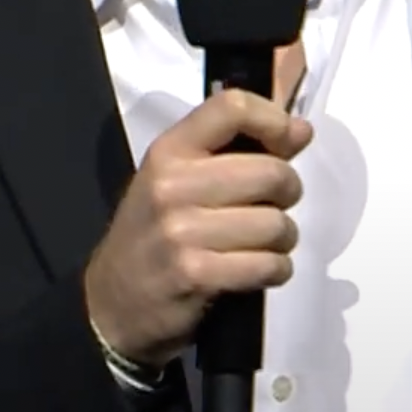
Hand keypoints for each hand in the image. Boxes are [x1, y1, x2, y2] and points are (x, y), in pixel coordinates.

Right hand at [84, 84, 312, 369]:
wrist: (110, 302)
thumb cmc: (152, 235)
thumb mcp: (175, 180)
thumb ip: (232, 152)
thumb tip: (301, 130)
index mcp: (169, 151)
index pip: (233, 108)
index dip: (276, 121)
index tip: (290, 142)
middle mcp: (173, 184)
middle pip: (270, 172)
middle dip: (288, 193)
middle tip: (271, 208)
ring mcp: (181, 231)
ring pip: (276, 224)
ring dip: (282, 239)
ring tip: (262, 245)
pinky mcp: (195, 273)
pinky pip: (268, 265)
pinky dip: (276, 270)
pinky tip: (259, 271)